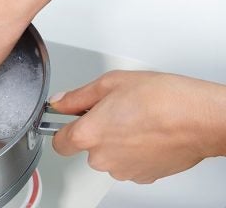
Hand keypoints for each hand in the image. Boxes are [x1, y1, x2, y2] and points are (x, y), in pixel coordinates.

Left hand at [51, 70, 225, 182]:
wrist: (200, 118)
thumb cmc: (162, 98)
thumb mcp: (111, 83)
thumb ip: (78, 96)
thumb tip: (61, 101)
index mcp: (89, 134)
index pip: (58, 141)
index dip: (64, 127)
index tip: (71, 118)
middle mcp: (102, 158)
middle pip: (85, 147)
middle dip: (95, 130)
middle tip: (114, 109)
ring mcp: (123, 170)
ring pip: (108, 155)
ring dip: (115, 140)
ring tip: (135, 118)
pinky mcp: (143, 176)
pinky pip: (128, 162)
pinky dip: (133, 150)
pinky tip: (146, 132)